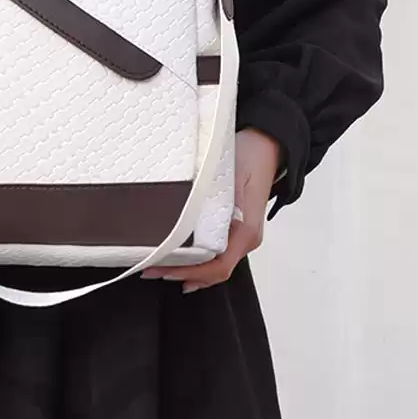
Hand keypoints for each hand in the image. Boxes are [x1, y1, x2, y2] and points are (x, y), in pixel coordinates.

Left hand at [142, 128, 280, 292]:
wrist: (266, 144)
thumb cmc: (249, 156)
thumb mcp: (229, 175)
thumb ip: (213, 198)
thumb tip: (188, 219)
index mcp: (246, 230)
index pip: (218, 265)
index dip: (190, 272)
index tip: (164, 269)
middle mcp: (246, 239)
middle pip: (215, 270)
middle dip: (184, 274)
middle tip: (151, 270)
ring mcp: (242, 235)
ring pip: (215, 264)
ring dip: (189, 269)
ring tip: (159, 267)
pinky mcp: (236, 228)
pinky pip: (216, 252)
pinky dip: (197, 259)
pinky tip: (180, 257)